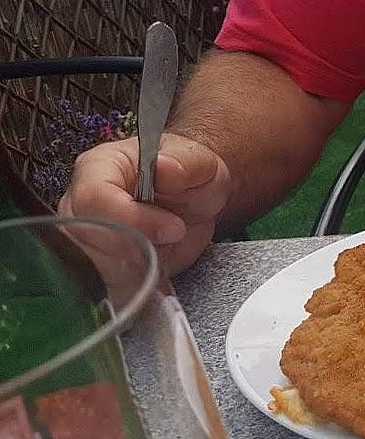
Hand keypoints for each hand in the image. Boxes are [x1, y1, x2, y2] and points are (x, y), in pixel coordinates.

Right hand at [59, 133, 231, 274]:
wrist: (195, 198)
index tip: (173, 227)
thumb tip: (165, 168)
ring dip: (134, 269)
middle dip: (133, 248)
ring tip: (165, 252)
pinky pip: (103, 288)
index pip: (94, 198)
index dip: (132, 218)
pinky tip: (156, 273)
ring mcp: (82, 239)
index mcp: (98, 168)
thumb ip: (184, 164)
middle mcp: (79, 204)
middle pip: (85, 237)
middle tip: (171, 240)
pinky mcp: (96, 267)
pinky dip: (134, 287)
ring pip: (91, 268)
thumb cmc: (189, 174)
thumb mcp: (200, 162)